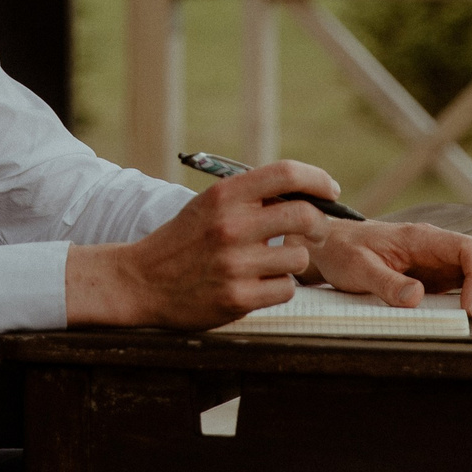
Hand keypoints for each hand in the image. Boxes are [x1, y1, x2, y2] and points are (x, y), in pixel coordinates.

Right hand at [66, 160, 340, 328]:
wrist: (141, 280)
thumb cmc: (184, 240)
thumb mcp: (210, 205)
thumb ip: (252, 197)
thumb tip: (309, 193)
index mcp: (225, 195)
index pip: (286, 173)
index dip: (317, 179)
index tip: (330, 190)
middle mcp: (231, 226)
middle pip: (304, 216)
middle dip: (320, 224)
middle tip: (317, 230)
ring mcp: (235, 264)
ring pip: (298, 258)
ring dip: (293, 261)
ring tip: (271, 263)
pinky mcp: (237, 298)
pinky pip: (285, 289)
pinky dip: (278, 287)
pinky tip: (258, 283)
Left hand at [308, 221, 471, 313]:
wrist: (330, 244)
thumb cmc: (342, 251)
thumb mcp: (357, 268)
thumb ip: (386, 283)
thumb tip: (416, 298)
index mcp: (423, 238)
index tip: (464, 307)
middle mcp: (440, 246)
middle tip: (470, 309)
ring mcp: (443, 259)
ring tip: (463, 311)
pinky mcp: (440, 274)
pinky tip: (454, 311)